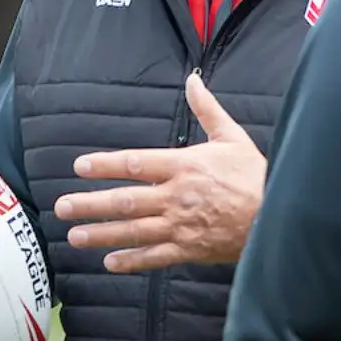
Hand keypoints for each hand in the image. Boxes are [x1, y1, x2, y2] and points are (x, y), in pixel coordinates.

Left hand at [57, 72, 265, 272]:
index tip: (80, 166)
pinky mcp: (189, 249)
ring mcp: (181, 225)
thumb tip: (193, 79)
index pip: (135, 163)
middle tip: (62, 207)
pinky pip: (154, 256)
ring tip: (74, 235)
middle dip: (90, 204)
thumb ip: (207, 109)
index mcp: (184, 165)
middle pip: (124, 200)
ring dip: (100, 233)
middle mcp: (176, 196)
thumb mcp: (232, 136)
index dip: (104, 165)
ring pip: (132, 230)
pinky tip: (109, 261)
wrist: (278, 215)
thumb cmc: (255, 174)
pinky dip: (131, 260)